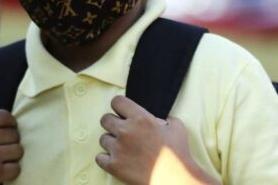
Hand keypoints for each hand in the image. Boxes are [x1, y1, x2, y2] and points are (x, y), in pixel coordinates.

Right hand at [0, 110, 23, 184]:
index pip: (5, 116)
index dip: (10, 123)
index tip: (9, 128)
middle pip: (14, 134)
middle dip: (11, 140)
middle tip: (5, 146)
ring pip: (18, 150)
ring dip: (13, 155)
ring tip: (5, 158)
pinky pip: (16, 168)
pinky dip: (12, 169)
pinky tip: (3, 170)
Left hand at [97, 96, 219, 184]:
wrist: (175, 179)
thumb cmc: (178, 155)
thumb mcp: (177, 128)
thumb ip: (164, 119)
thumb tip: (157, 120)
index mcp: (140, 118)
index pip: (117, 101)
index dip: (119, 107)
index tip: (122, 113)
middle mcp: (125, 130)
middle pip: (105, 119)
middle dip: (113, 124)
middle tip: (122, 131)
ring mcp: (118, 148)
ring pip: (103, 138)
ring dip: (111, 142)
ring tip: (123, 148)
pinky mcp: (114, 165)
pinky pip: (99, 157)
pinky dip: (106, 159)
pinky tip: (116, 159)